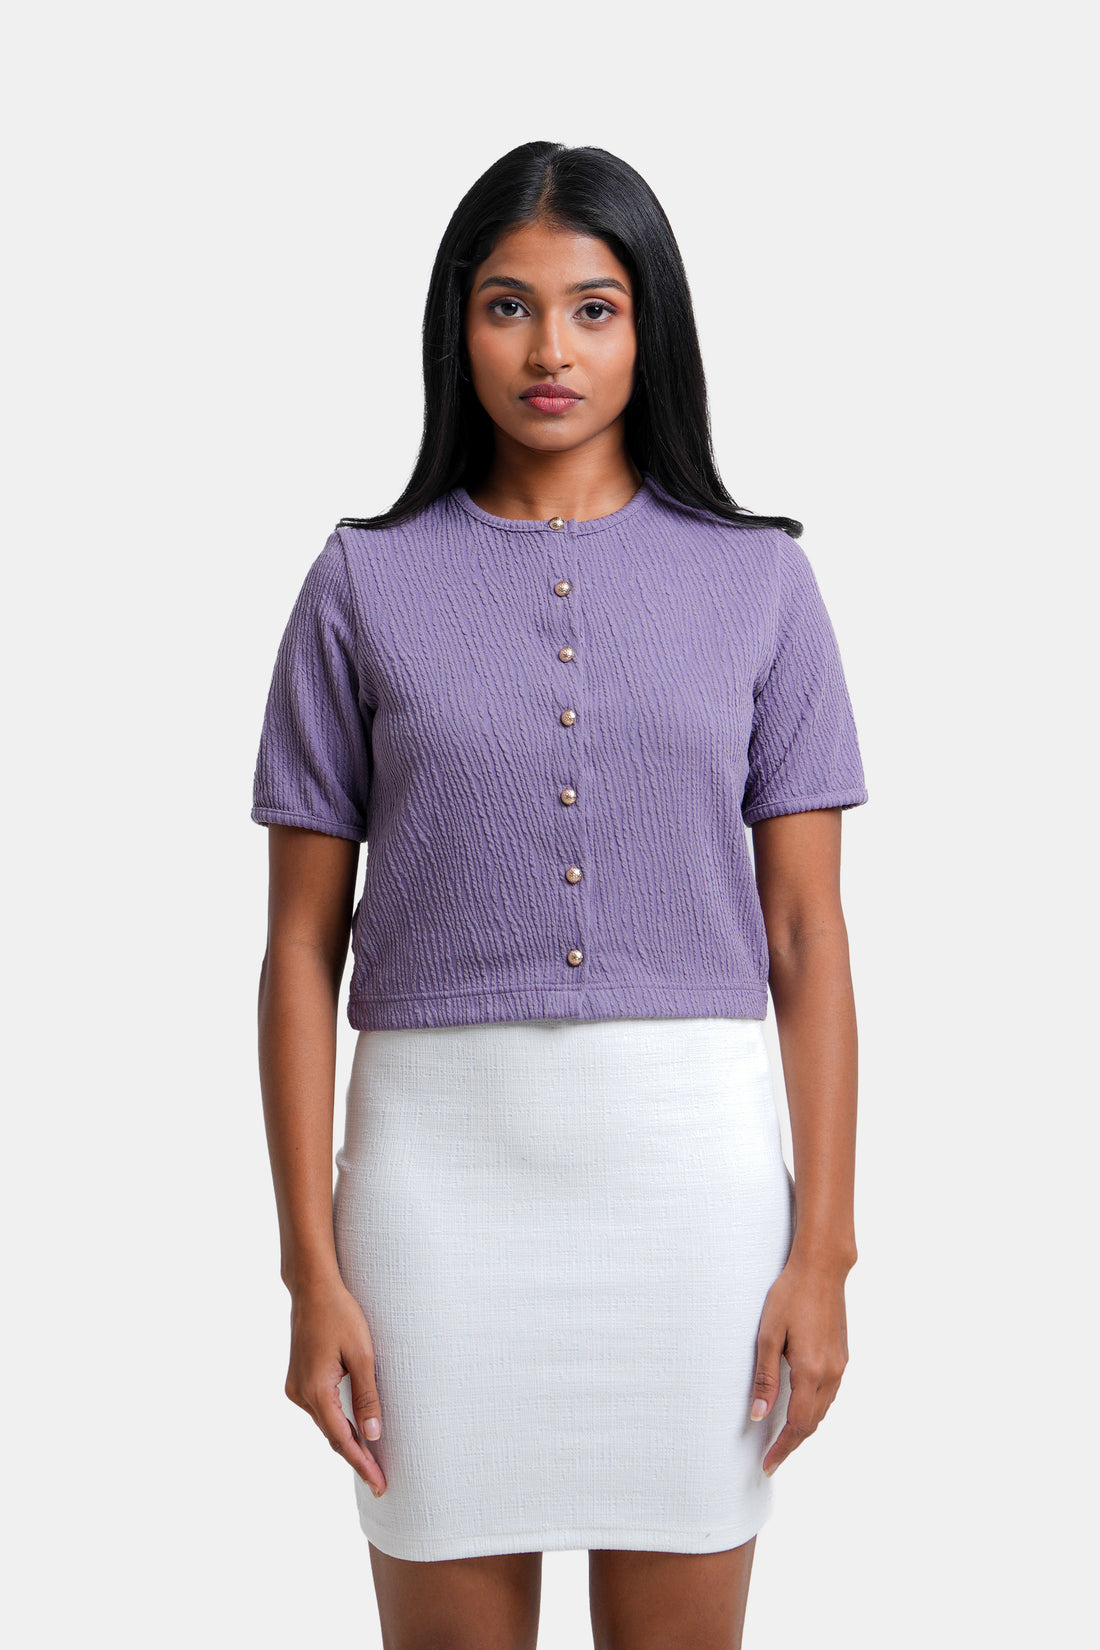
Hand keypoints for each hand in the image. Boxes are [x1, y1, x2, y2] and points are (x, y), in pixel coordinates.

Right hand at [284, 1275, 386, 1496]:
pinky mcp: (298, 1379)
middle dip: (357, 1458)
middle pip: (332, 1435)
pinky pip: (320, 1409)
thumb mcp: (362, 1354)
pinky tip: (351, 1430)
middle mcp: (300, 1394)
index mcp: (316, 1390)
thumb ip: (367, 1396)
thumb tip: (372, 1436)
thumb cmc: (341, 1314)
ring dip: (346, 1440)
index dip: (362, 1463)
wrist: (313, 1288)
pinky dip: (336, 1422)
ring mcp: (296, 1387)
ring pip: (325, 1423)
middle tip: (381, 1481)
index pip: (341, 1439)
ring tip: (371, 1461)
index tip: (379, 1484)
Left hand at [749, 1250, 850, 1476]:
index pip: (798, 1425)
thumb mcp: (768, 1335)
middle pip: (813, 1423)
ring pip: (823, 1410)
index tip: (768, 1464)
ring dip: (804, 1428)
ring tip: (783, 1439)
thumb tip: (758, 1415)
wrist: (821, 1269)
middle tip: (772, 1458)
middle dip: (793, 1444)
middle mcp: (831, 1373)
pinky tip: (802, 1407)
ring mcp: (840, 1365)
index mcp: (811, 1371)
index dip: (783, 1448)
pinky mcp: (842, 1355)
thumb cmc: (790, 1296)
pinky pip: (830, 1394)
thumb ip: (765, 1378)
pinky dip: (815, 1409)